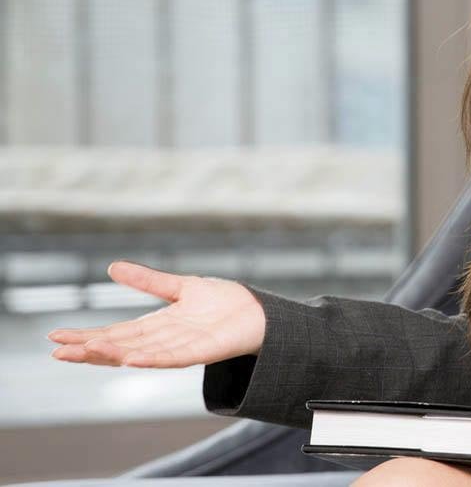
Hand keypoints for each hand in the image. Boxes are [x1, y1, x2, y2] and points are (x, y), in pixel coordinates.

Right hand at [47, 261, 265, 367]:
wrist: (258, 312)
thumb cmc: (222, 301)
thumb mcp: (179, 286)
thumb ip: (147, 280)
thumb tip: (112, 267)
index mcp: (156, 325)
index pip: (115, 332)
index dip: (87, 335)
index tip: (56, 337)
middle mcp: (163, 340)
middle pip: (120, 345)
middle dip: (89, 348)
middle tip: (57, 351)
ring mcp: (181, 347)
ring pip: (140, 353)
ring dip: (112, 354)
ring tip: (84, 351)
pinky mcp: (202, 351)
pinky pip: (172, 358)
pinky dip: (151, 358)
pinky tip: (131, 359)